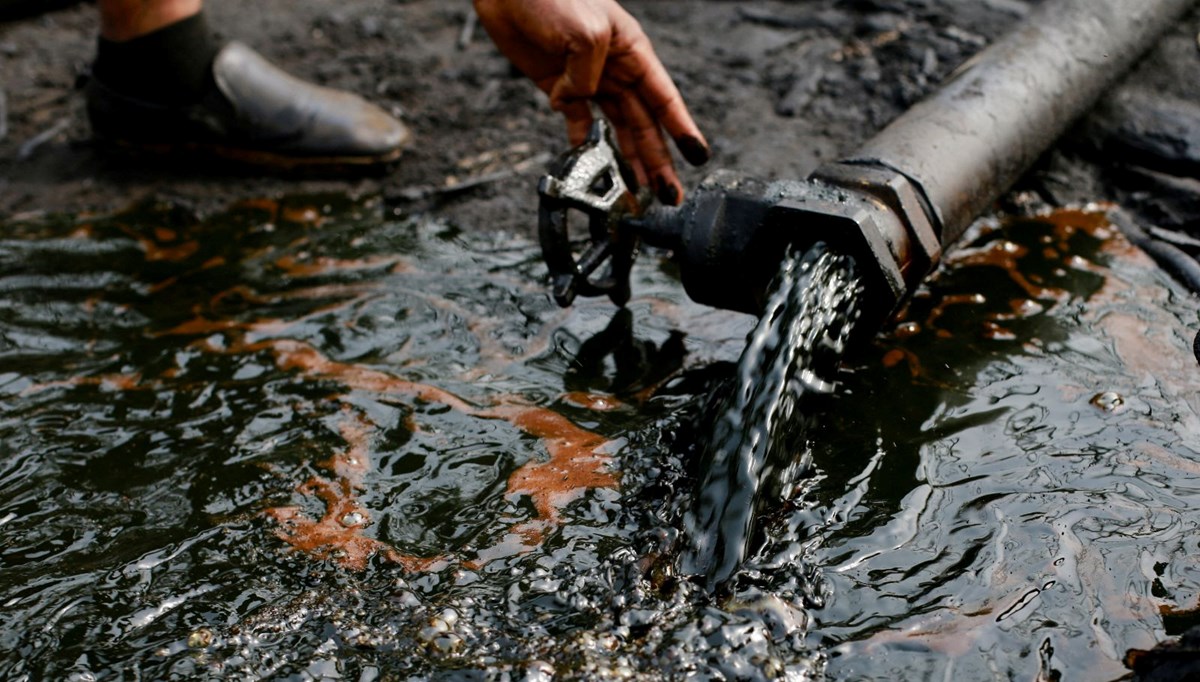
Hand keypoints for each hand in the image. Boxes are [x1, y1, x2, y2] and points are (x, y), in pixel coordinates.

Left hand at [474, 0, 709, 204]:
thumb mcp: (586, 30)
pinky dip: (584, 142)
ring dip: (628, 158)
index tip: (697, 157)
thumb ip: (589, 75)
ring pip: (617, 127)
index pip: (664, 98)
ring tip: (638, 189)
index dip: (682, 129)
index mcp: (633, 51)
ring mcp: (589, 78)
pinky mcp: (560, 85)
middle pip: (644, 122)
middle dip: (658, 159)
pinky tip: (592, 162)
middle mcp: (616, 69)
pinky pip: (579, 120)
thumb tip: (578, 104)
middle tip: (668, 192)